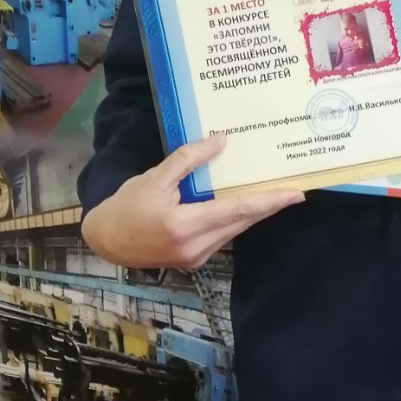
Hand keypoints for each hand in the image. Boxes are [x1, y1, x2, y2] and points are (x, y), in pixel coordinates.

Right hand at [81, 132, 304, 271]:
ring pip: (235, 230)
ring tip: (273, 193)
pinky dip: (235, 219)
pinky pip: (223, 235)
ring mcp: (196, 256)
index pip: (238, 210)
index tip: (296, 194)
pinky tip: (243, 205)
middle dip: (269, 206)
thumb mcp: (154, 178)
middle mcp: (195, 246)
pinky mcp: (194, 259)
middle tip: (294, 189)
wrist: (104, 241)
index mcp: (185, 225)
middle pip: (242, 221)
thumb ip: (188, 160)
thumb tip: (221, 140)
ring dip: (253, 212)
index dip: (270, 202)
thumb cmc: (126, 206)